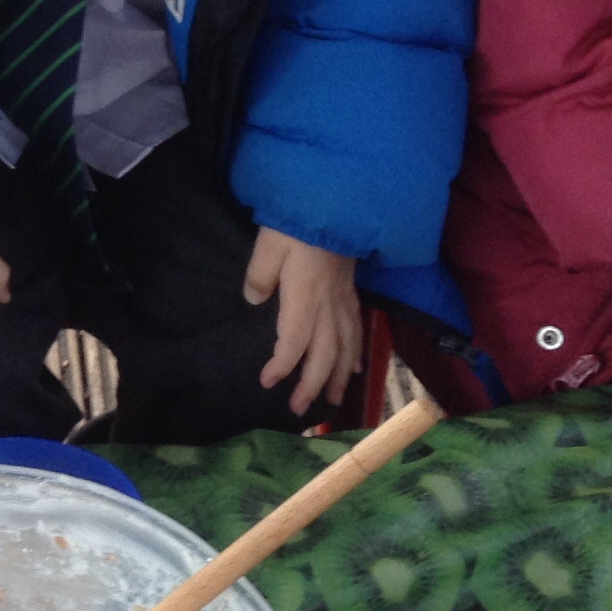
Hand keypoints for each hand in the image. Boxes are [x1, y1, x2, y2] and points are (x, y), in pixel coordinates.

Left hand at [245, 228, 361, 413]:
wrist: (337, 201)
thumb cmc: (297, 222)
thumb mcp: (268, 245)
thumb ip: (260, 275)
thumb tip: (254, 299)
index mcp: (306, 298)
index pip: (294, 342)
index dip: (282, 366)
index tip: (267, 382)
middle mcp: (329, 305)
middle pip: (324, 354)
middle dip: (313, 385)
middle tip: (300, 409)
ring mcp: (344, 299)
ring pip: (345, 347)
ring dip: (338, 376)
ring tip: (332, 401)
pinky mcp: (351, 291)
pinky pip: (357, 330)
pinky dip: (356, 352)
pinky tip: (355, 367)